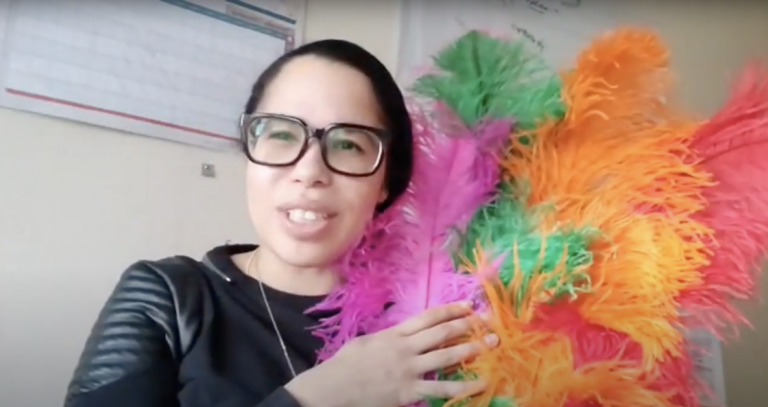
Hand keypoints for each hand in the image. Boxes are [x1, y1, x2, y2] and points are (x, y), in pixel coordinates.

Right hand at [285, 302, 497, 406]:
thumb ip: (388, 338)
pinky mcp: (410, 391)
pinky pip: (441, 388)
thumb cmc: (345, 365)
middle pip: (442, 333)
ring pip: (446, 356)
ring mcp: (409, 370)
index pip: (428, 317)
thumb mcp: (366, 342)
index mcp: (395, 334)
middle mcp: (406, 348)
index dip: (450, 310)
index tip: (468, 306)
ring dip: (471, 349)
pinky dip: (463, 386)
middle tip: (488, 322)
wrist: (334, 388)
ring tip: (491, 344)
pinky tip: (481, 383)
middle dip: (467, 326)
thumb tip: (402, 335)